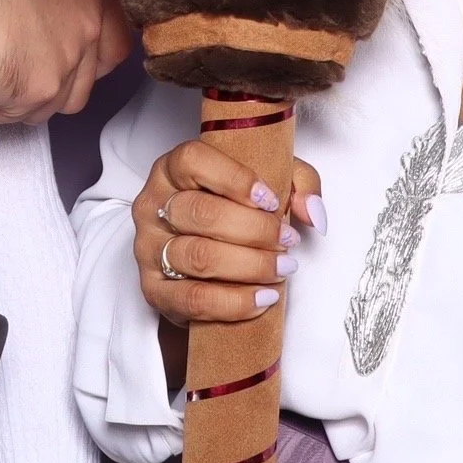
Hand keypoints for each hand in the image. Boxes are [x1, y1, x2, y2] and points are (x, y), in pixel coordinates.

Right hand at [0, 0, 131, 121]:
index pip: (116, 43)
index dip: (87, 50)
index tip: (58, 46)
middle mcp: (90, 32)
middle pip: (85, 81)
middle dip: (57, 79)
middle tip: (23, 64)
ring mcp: (64, 64)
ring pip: (52, 104)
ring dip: (26, 95)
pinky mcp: (31, 90)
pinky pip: (13, 115)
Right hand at [133, 139, 325, 326]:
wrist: (203, 264)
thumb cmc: (233, 214)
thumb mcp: (265, 184)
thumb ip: (298, 183)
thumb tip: (313, 212)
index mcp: (172, 169)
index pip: (193, 161)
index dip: (235, 179)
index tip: (272, 200)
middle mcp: (153, 205)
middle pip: (201, 213)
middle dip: (254, 230)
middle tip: (288, 242)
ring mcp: (149, 249)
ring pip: (199, 256)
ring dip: (250, 266)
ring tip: (282, 269)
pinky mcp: (154, 291)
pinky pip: (193, 300)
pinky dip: (234, 302)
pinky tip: (263, 298)